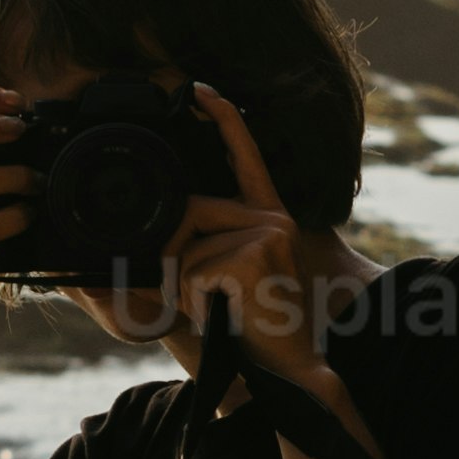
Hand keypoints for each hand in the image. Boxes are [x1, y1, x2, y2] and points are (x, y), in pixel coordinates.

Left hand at [164, 79, 329, 385]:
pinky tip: (226, 313)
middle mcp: (272, 217)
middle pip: (189, 210)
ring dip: (186, 287)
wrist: (290, 369)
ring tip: (220, 309)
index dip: (223, 118)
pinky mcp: (253, 256)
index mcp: (268, 216)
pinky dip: (195, 300)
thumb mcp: (229, 277)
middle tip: (201, 296)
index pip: (244, 155)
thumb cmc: (255, 326)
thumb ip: (206, 245)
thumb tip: (168, 226)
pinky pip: (192, 272)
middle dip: (174, 255)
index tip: (199, 89)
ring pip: (185, 248)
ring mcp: (266, 233)